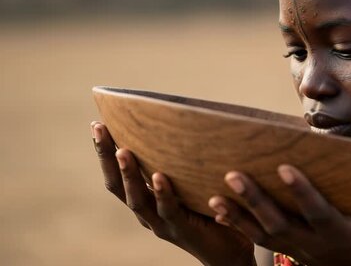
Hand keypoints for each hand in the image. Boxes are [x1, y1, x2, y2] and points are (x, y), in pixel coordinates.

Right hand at [90, 122, 254, 265]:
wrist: (229, 253)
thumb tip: (187, 122)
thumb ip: (183, 164)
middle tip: (99, 128)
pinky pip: (170, 211)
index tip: (97, 124)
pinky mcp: (182, 230)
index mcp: (145, 201)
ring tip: (122, 151)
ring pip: (138, 200)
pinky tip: (160, 177)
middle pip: (117, 185)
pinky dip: (163, 193)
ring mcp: (162, 224)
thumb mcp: (191, 184)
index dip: (105, 152)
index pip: (117, 175)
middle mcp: (147, 213)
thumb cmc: (211, 213)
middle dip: (106, 156)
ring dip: (129, 175)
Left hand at [208, 165, 350, 265]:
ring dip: (238, 213)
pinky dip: (236, 224)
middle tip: (233, 175)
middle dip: (255, 200)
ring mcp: (296, 248)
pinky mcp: (287, 248)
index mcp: (340, 234)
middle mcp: (313, 243)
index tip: (285, 167)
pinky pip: (257, 239)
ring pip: (262, 233)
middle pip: (280, 223)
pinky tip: (216, 208)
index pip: (319, 213)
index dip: (302, 192)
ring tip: (215, 193)